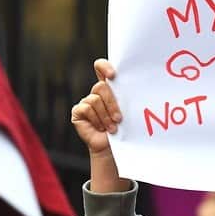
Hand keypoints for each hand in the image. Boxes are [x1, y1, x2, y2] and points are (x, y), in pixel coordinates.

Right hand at [71, 59, 129, 192]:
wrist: (112, 148)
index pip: (101, 67)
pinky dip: (97, 120)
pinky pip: (87, 109)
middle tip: (119, 119)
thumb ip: (126, 97)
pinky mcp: (78, 112)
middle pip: (101, 87)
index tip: (113, 75)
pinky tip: (101, 128)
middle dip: (112, 103)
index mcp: (108, 88)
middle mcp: (96, 93)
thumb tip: (137, 85)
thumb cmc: (123, 130)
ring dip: (106, 116)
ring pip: (95, 99)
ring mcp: (86, 102)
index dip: (104, 67)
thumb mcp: (127, 111)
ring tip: (112, 128)